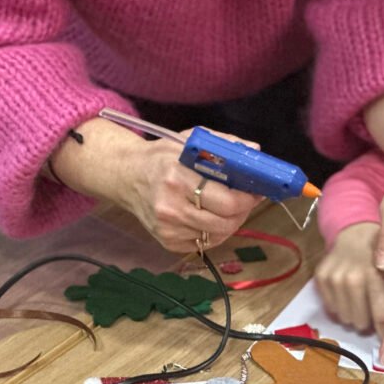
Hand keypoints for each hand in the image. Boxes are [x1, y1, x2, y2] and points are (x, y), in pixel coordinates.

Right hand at [52, 120, 260, 252]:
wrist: (127, 175)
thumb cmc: (163, 156)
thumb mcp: (191, 140)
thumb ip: (226, 145)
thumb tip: (256, 153)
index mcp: (178, 177)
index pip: (226, 200)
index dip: (247, 197)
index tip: (255, 190)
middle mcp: (170, 207)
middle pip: (224, 221)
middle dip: (243, 210)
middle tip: (247, 198)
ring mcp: (167, 228)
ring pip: (217, 235)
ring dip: (231, 222)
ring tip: (229, 206)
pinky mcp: (166, 242)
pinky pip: (204, 244)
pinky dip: (215, 231)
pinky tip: (211, 215)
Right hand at [314, 222, 383, 336]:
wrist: (356, 232)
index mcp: (374, 274)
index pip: (381, 316)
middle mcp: (350, 277)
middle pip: (360, 323)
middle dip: (370, 322)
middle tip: (376, 313)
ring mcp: (333, 277)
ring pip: (345, 319)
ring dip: (356, 316)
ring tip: (363, 303)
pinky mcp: (320, 277)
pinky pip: (331, 309)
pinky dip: (342, 308)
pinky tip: (350, 295)